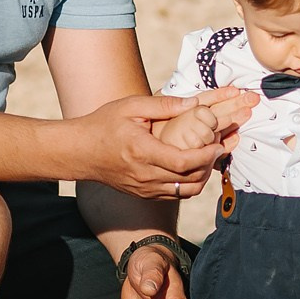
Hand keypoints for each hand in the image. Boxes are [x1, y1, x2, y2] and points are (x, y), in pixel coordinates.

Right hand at [74, 88, 254, 198]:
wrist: (80, 152)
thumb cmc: (104, 124)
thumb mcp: (131, 106)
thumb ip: (164, 104)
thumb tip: (195, 102)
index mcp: (142, 152)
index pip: (184, 162)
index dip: (206, 155)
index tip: (218, 143)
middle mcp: (144, 175)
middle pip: (189, 180)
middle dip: (210, 165)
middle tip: (219, 148)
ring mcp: (144, 189)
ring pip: (185, 192)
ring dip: (202, 177)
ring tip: (208, 158)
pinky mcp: (144, 195)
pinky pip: (175, 195)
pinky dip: (189, 184)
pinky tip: (194, 167)